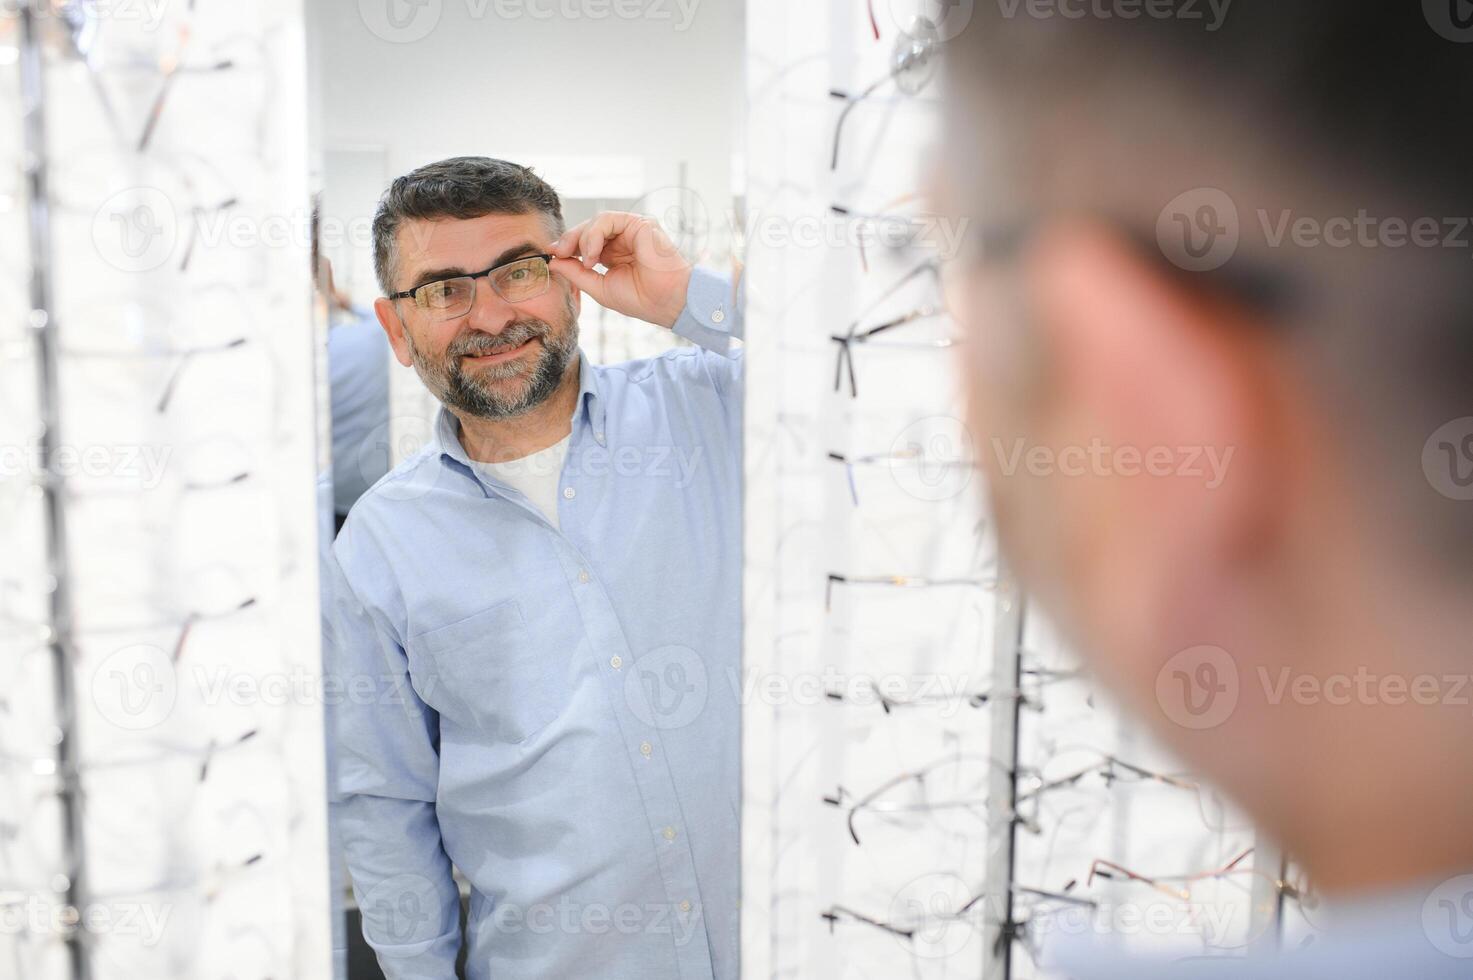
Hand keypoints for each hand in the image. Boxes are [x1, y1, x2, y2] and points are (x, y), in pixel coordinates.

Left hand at [548, 211, 692, 328]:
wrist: (666, 302)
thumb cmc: (641, 299)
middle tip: (557, 252)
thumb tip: (553, 261)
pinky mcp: (640, 223)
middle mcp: (622, 239)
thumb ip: (576, 273)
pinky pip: (608, 220)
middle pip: (588, 229)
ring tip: (585, 260)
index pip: (585, 242)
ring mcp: (632, 230)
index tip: (551, 254)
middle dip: (569, 240)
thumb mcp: (599, 287)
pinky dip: (595, 235)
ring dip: (583, 239)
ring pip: (596, 222)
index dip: (567, 246)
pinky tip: (592, 254)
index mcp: (613, 254)